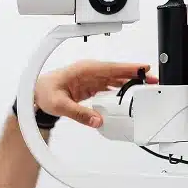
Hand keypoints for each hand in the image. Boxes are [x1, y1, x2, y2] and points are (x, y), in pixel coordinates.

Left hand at [34, 60, 157, 127]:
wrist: (35, 94)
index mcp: (84, 69)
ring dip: (130, 81)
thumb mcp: (60, 105)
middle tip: (153, 79)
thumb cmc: (44, 93)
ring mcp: (91, 78)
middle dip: (136, 74)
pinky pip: (110, 85)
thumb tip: (97, 120)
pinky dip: (121, 87)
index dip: (128, 67)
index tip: (144, 68)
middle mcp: (90, 71)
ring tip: (146, 85)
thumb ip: (79, 113)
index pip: (111, 67)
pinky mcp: (91, 85)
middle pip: (117, 71)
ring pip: (116, 77)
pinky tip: (130, 92)